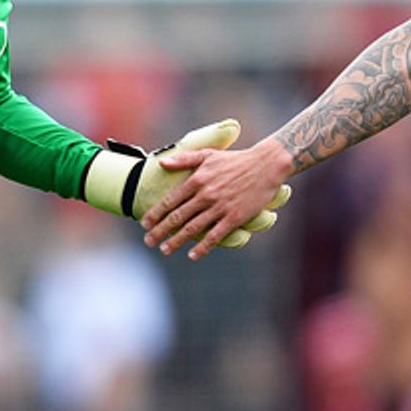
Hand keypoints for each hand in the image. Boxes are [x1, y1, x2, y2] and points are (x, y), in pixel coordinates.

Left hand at [83, 120, 287, 248]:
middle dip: (160, 231)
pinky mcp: (235, 217)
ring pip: (193, 228)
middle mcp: (206, 195)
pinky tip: (192, 255)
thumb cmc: (236, 160)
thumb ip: (183, 159)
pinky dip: (202, 247)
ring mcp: (220, 207)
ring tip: (164, 250)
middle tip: (148, 241)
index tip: (145, 224)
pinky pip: (215, 235)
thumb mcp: (208, 154)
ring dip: (176, 241)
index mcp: (197, 180)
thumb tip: (161, 164)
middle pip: (178, 217)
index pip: (170, 200)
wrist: (266, 165)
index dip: (156, 214)